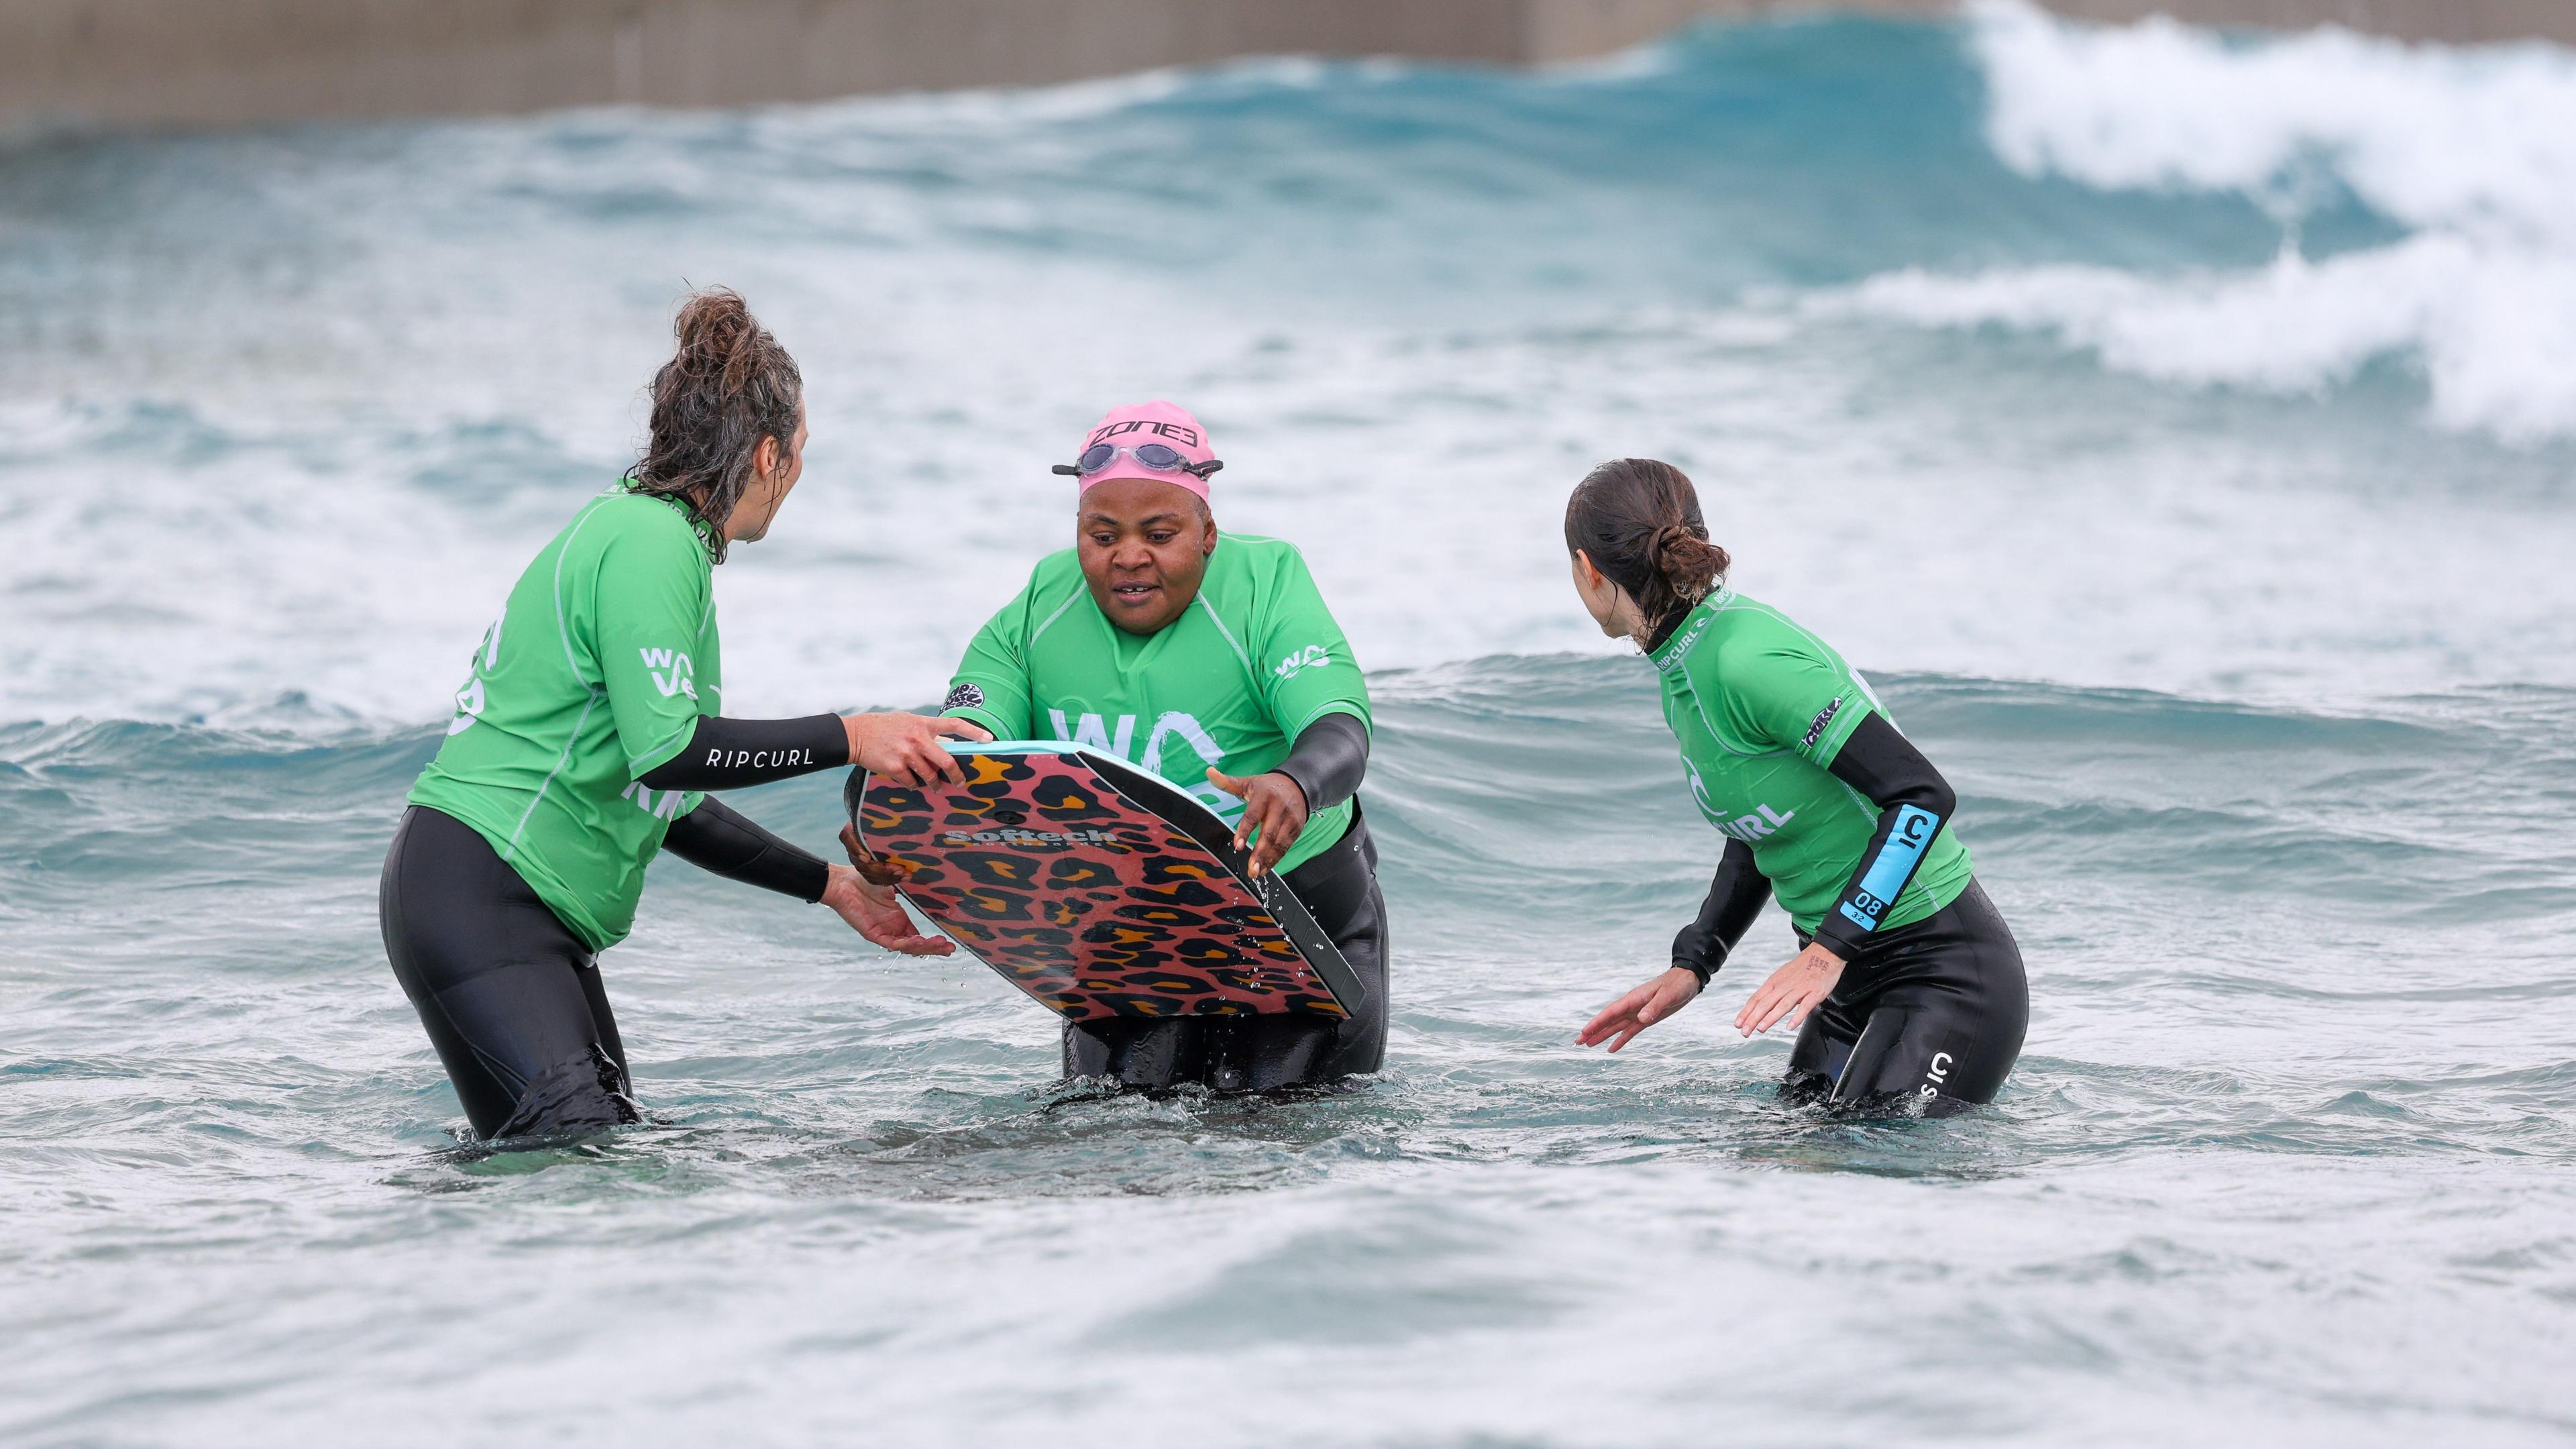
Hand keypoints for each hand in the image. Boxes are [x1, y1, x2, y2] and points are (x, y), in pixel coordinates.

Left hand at [819, 863, 953, 955]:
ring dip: (924, 948)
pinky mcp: (873, 933)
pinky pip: (892, 943)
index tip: (951, 941)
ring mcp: (883, 932)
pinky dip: (906, 944)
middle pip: (917, 946)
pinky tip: (920, 941)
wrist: (843, 881)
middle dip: (934, 949)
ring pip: (907, 947)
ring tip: (940, 945)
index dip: (934, 941)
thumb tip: (923, 876)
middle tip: (951, 948)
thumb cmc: (865, 880)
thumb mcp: (893, 883)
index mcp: (898, 919)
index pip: (919, 937)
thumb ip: (908, 883)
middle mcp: (892, 929)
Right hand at [845, 712, 990, 787]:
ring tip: (936, 788)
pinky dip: (913, 785)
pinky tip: (910, 783)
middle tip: (961, 782)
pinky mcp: (895, 767)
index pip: (954, 725)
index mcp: (923, 724)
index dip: (974, 732)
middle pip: (947, 761)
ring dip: (934, 785)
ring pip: (930, 776)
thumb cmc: (883, 727)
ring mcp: (907, 754)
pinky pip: (911, 782)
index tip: (989, 740)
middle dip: (957, 775)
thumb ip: (926, 731)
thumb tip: (947, 744)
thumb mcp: (907, 721)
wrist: (856, 735)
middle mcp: (917, 738)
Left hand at [1206, 768, 1308, 878]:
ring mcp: (1290, 819)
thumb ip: (1228, 782)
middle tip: (1250, 869)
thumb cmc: (1267, 787)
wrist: (1298, 784)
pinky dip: (1276, 859)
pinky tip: (1265, 868)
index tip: (1237, 845)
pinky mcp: (1297, 829)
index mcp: (1264, 796)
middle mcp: (1279, 808)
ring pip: (1279, 843)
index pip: (1253, 815)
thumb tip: (1209, 772)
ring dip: (1268, 860)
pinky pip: (1286, 847)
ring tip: (1256, 872)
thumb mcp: (1248, 783)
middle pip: (1269, 834)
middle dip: (1259, 852)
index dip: (1245, 831)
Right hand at [1577, 967, 1702, 1052]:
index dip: (1597, 1022)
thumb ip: (1654, 1007)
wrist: (1687, 981)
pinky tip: (1611, 1049)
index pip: (1611, 1012)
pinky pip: (1629, 1031)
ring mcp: (1638, 1013)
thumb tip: (1641, 1019)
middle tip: (1578, 1042)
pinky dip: (1620, 1040)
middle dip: (1593, 1030)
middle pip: (1608, 1020)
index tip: (1584, 1031)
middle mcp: (1632, 1006)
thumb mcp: (1667, 995)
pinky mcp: (1646, 1019)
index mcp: (1633, 998)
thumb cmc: (1676, 985)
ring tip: (1588, 1045)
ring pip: (1616, 1027)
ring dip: (1602, 1035)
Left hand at [1734, 943, 1845, 1036]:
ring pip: (1783, 1004)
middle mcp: (1785, 985)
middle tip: (1745, 1032)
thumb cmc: (1803, 967)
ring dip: (1771, 1017)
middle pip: (1766, 1003)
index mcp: (1775, 981)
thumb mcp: (1783, 976)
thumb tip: (1760, 1007)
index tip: (1738, 1024)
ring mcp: (1800, 988)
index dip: (1746, 1012)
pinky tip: (1790, 1026)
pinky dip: (1797, 1016)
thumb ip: (1773, 992)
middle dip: (1753, 1018)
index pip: (1757, 998)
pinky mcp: (1816, 992)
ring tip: (1761, 1028)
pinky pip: (1806, 1005)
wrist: (1825, 953)